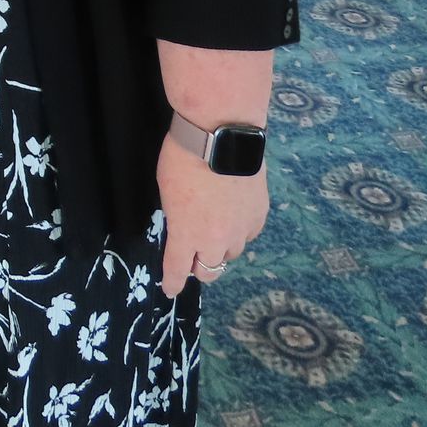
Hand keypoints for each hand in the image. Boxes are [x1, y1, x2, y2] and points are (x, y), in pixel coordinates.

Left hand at [156, 129, 268, 296]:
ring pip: (230, 253)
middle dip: (199, 264)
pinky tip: (235, 212)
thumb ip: (178, 217)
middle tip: (195, 251)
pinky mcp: (258, 218)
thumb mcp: (168, 192)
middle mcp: (214, 241)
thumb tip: (186, 225)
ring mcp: (240, 231)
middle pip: (208, 271)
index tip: (171, 289)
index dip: (173, 282)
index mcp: (185, 235)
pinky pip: (248, 234)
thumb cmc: (183, 158)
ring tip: (217, 224)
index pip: (177, 269)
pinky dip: (239, 229)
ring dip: (221, 246)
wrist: (221, 137)